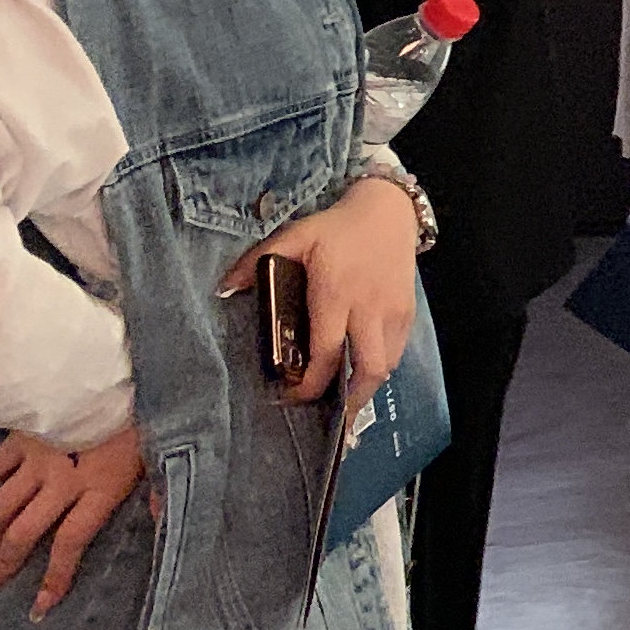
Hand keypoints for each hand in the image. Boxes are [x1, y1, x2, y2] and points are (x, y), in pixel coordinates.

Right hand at [0, 422, 148, 616]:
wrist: (115, 367)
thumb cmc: (143, 412)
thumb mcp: (163, 451)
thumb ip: (162, 489)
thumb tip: (164, 520)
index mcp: (98, 489)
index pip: (70, 544)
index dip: (54, 579)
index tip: (40, 607)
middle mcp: (61, 481)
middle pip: (23, 533)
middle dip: (4, 564)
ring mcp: (37, 459)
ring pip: (1, 506)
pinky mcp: (22, 436)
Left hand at [227, 176, 422, 409]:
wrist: (388, 211)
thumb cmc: (336, 227)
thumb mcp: (293, 237)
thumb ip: (255, 262)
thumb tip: (222, 290)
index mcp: (336, 294)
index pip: (327, 352)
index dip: (309, 383)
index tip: (288, 395)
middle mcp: (368, 309)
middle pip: (366, 369)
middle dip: (348, 401)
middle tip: (326, 417)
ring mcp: (392, 312)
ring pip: (386, 366)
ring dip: (365, 389)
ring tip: (344, 403)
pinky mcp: (407, 312)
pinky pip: (396, 352)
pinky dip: (378, 368)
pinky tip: (361, 371)